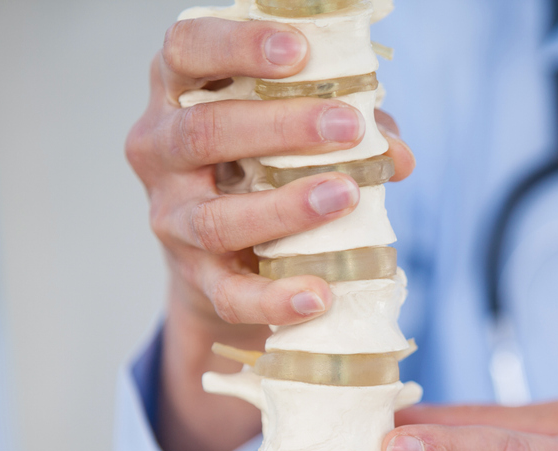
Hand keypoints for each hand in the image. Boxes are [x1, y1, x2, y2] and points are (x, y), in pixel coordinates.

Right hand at [127, 17, 414, 450]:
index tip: (298, 50)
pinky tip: (320, 294)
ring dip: (285, 208)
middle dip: (281, 127)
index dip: (237, 46)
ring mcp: (172, 220)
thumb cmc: (263, 167)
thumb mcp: (292, 132)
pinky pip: (232, 294)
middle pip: (205, 133)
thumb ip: (346, 129)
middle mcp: (160, 152)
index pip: (187, 51)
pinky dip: (276, 298)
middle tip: (348, 126)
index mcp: (178, 94)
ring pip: (216, 218)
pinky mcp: (196, 280)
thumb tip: (397, 155)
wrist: (227, 259)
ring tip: (345, 195)